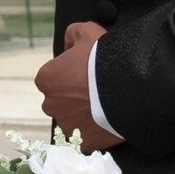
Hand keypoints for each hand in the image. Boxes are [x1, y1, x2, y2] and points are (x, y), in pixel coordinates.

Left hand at [36, 19, 121, 149]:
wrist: (128, 86)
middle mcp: (50, 105)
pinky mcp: (84, 143)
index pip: (53, 77)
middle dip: (73, 97)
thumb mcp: (86, 31)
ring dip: (83, 115)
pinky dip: (95, 133)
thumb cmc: (104, 57)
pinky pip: (87, 139)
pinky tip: (109, 121)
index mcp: (46, 79)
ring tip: (106, 106)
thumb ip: (72, 34)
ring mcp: (67, 126)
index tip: (86, 72)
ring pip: (72, 121)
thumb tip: (69, 43)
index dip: (69, 73)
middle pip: (60, 101)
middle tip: (97, 89)